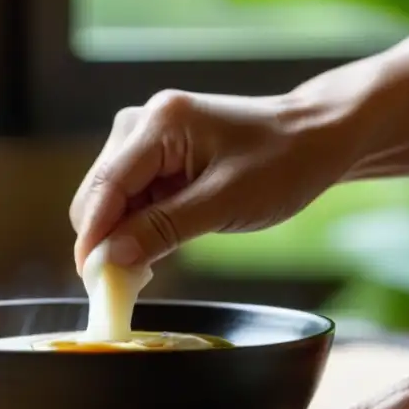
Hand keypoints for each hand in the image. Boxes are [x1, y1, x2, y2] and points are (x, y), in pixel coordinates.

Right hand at [68, 88, 356, 273]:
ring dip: (122, 235)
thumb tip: (110, 259)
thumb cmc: (283, 163)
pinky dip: (138, 226)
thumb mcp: (224, 203)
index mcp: (160, 123)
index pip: (105, 186)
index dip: (93, 238)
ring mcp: (148, 136)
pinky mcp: (157, 154)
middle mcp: (143, 122)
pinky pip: (131, 198)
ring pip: (111, 200)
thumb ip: (163, 230)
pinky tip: (155, 247)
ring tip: (145, 269)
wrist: (316, 138)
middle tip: (121, 286)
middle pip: (98, 194)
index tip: (91, 282)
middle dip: (105, 239)